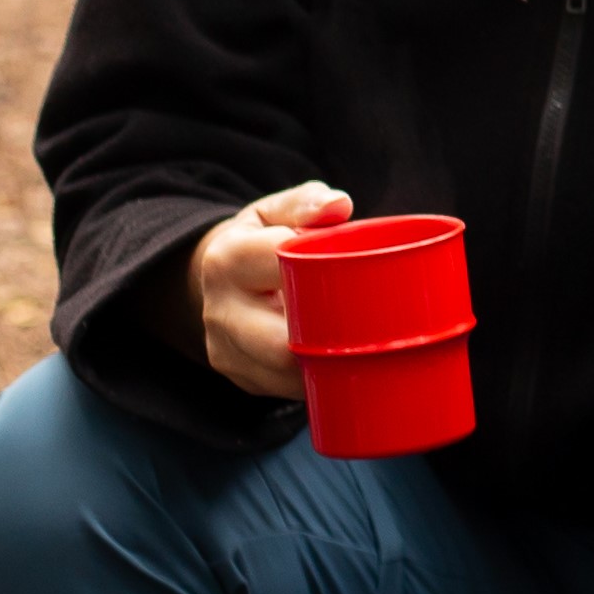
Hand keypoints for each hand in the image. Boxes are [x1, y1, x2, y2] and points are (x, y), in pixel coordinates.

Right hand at [183, 179, 352, 399]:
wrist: (223, 279)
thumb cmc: (263, 238)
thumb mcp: (276, 211)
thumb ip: (306, 203)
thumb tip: (339, 205)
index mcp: (228, 259)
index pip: (279, 267)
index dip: (323, 272)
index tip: (359, 273)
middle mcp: (219, 311)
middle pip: (280, 342)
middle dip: (329, 337)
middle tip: (374, 326)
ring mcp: (227, 351)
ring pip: (287, 374)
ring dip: (327, 365)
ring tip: (362, 346)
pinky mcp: (242, 379)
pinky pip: (286, 390)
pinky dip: (319, 380)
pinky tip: (341, 365)